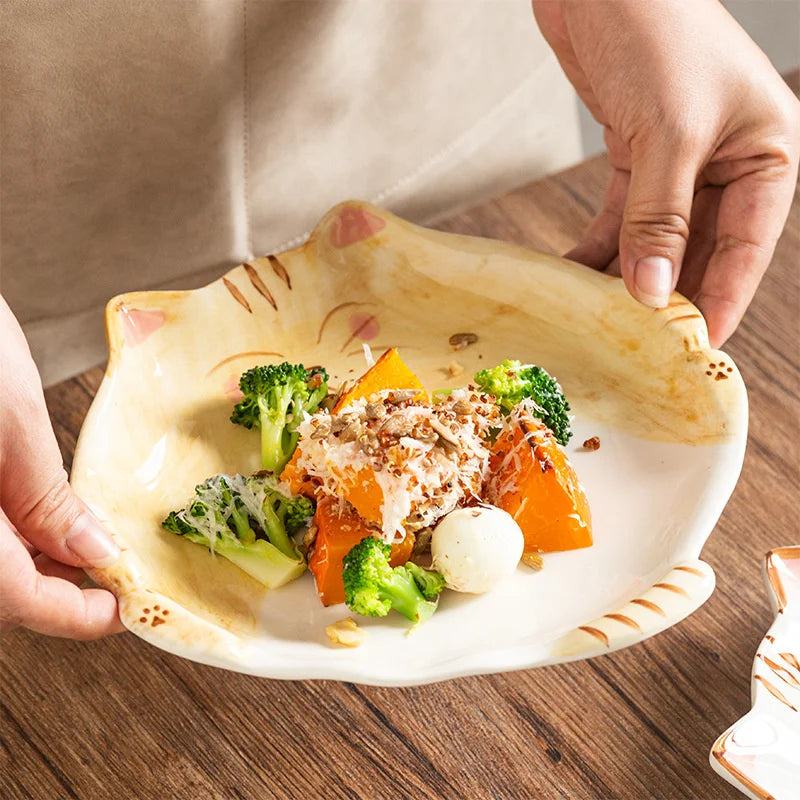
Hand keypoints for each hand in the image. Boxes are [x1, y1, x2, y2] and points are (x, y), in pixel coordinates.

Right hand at [0, 296, 122, 638]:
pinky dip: (6, 537)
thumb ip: (45, 499)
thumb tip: (93, 553)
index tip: (122, 610)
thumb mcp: (11, 421)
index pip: (17, 603)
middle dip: (54, 590)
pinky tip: (36, 518)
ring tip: (84, 543)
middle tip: (111, 574)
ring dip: (30, 565)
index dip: (75, 616)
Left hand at [533, 0, 799, 345]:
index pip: (747, 248)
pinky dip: (599, 250)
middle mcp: (727, 162)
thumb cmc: (658, 30)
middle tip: (638, 347)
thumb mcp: (670, 132)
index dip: (720, 301)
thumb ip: (661, 216)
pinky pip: (621, 219)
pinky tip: (576, 281)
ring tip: (600, 322)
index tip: (693, 350)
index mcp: (766, 152)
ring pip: (657, 239)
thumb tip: (651, 292)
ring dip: (628, 279)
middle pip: (699, 250)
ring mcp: (680, 162)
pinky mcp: (636, 155)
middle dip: (667, 296)